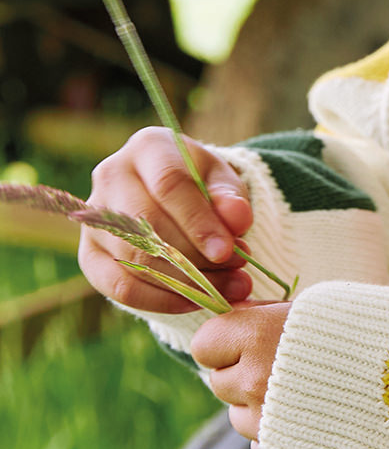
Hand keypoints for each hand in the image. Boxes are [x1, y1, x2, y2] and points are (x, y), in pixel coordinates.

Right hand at [78, 126, 254, 313]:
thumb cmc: (200, 183)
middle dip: (195, 256)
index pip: (169, 184)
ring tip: (227, 289)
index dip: (199, 221)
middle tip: (237, 274)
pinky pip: (119, 287)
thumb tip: (238, 219)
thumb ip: (231, 196)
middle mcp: (111, 176)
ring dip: (184, 282)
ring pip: (134, 259)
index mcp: (148, 147)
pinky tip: (194, 301)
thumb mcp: (221, 180)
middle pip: (148, 224)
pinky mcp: (89, 255)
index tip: (229, 250)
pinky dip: (160, 300)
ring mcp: (95, 218)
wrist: (173, 195)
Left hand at [191, 301, 291, 448]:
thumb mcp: (299, 308)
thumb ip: (258, 315)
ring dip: (254, 404)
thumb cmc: (341, 330)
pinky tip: (300, 413)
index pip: (203, 344)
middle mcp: (253, 379)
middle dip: (240, 373)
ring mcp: (265, 419)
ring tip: (294, 388)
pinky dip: (271, 432)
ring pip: (235, 415)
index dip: (223, 341)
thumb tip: (231, 314)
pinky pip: (257, 444)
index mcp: (257, 336)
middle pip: (218, 381)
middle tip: (275, 362)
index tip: (246, 338)